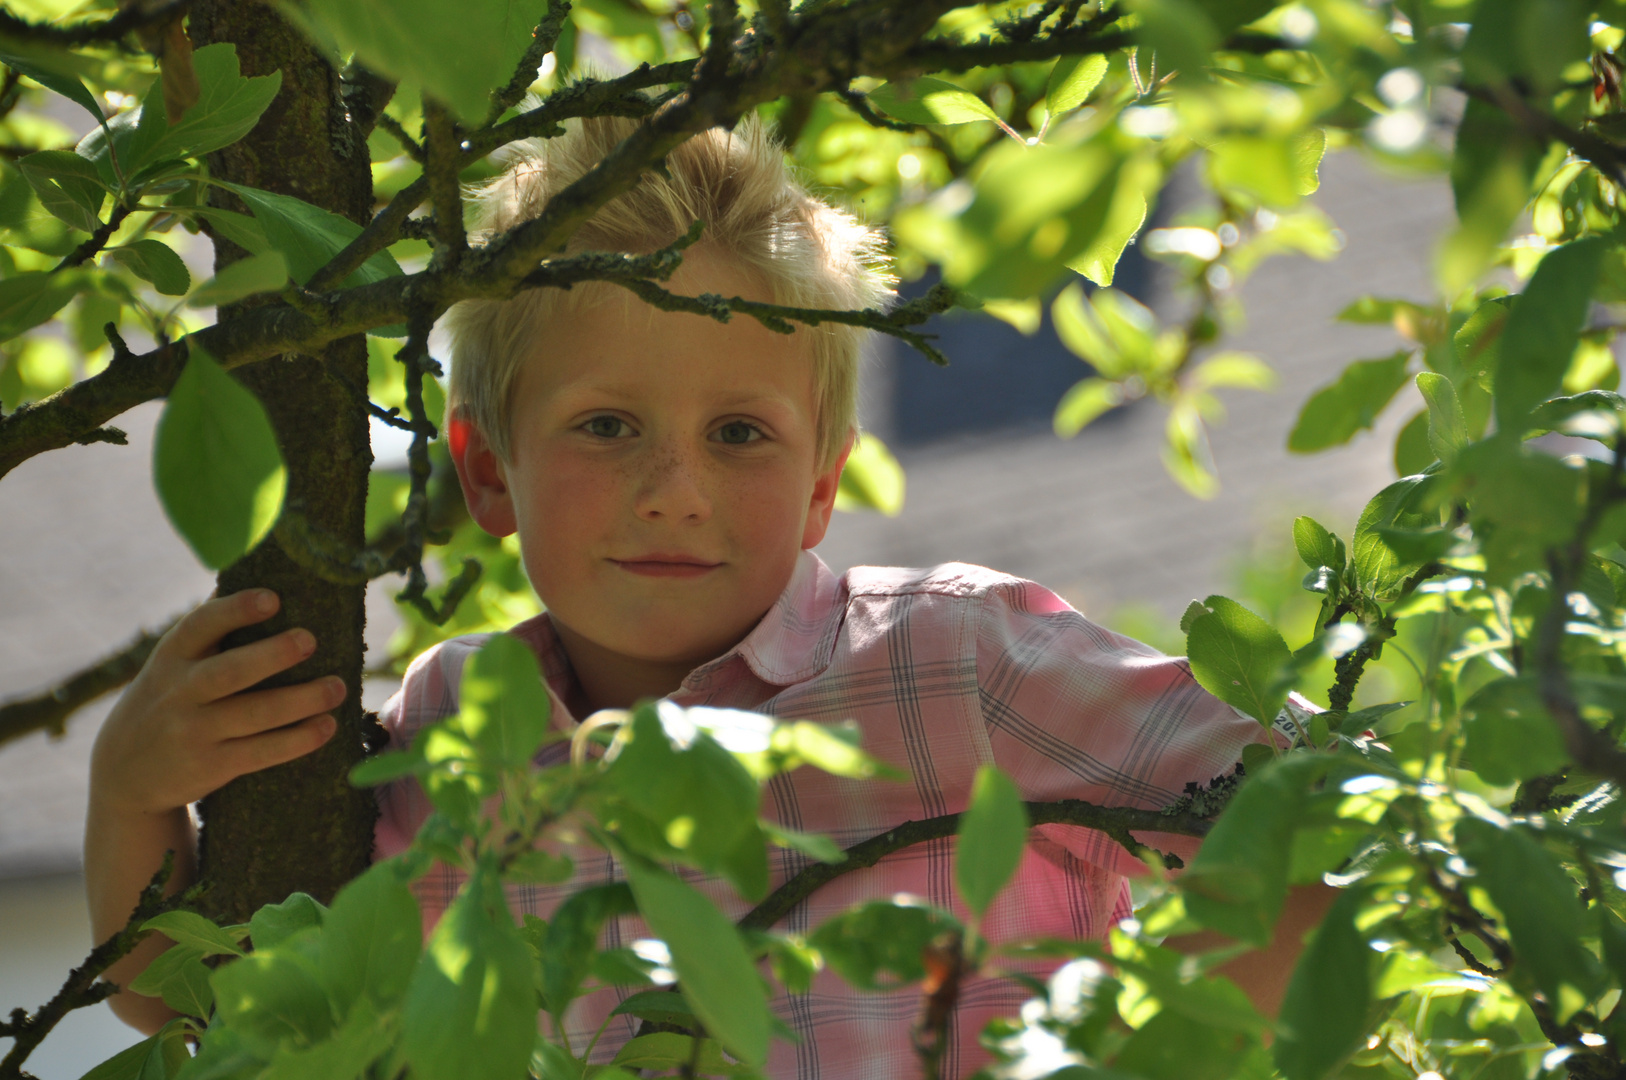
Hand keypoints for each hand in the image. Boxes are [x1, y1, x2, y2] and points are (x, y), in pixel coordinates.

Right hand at [91, 589, 345, 816]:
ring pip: (254, 714)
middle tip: (311, 640)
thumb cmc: (170, 699)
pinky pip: (260, 752)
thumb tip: (256, 568)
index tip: (273, 598)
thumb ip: (210, 628)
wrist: (127, 773)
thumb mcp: (173, 663)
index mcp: (172, 656)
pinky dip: (297, 740)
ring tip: (337, 687)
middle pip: (229, 672)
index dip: (236, 610)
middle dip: (272, 655)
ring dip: (300, 700)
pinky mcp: (211, 766)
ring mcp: (194, 732)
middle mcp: (180, 692)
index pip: (200, 626)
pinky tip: (327, 726)